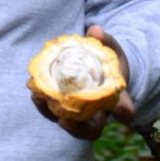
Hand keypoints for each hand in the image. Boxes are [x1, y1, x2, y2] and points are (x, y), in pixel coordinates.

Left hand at [29, 24, 134, 141]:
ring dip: (52, 114)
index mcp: (118, 100)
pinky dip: (43, 103)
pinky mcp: (65, 111)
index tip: (118, 109)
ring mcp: (82, 116)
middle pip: (92, 130)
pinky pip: (54, 112)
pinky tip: (34, 92)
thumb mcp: (110, 48)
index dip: (122, 111)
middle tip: (64, 120)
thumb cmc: (107, 60)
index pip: (125, 111)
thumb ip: (104, 40)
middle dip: (78, 129)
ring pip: (69, 124)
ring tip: (39, 99)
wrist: (97, 70)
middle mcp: (100, 114)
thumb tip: (95, 30)